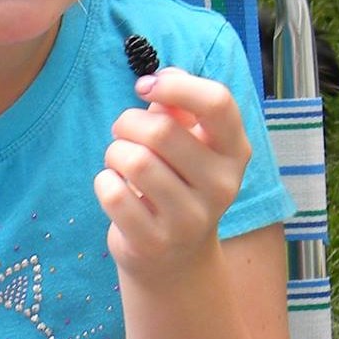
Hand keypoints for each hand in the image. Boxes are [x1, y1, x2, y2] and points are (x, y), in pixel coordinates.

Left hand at [94, 67, 251, 280]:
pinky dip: (104, 181)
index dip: (176, 85)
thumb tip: (159, 79)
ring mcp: (190, 219)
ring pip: (134, 161)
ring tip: (120, 162)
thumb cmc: (178, 182)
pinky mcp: (154, 242)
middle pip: (161, 130)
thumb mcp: (190, 142)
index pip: (218, 103)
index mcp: (234, 152)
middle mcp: (222, 186)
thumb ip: (178, 105)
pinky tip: (116, 189)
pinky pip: (113, 193)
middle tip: (124, 132)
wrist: (176, 259)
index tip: (145, 86)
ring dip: (114, 152)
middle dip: (128, 122)